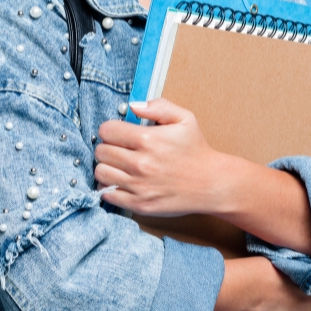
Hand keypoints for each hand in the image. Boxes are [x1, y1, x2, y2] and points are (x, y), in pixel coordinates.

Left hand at [93, 99, 224, 214]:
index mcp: (148, 139)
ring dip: (106, 167)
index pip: (106, 131)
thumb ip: (158, 106)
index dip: (110, 130)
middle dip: (107, 147)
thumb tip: (133, 106)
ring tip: (119, 165)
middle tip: (119, 149)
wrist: (210, 183)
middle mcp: (141, 164)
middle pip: (101, 152)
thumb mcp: (184, 119)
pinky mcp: (139, 204)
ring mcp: (139, 186)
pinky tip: (122, 181)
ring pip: (100, 173)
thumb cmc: (196, 150)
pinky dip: (110, 187)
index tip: (118, 134)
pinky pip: (108, 194)